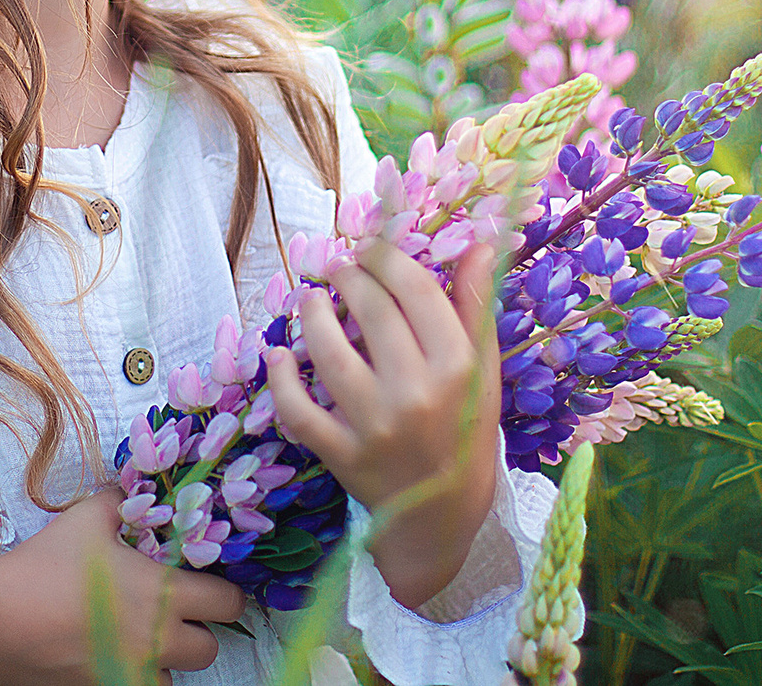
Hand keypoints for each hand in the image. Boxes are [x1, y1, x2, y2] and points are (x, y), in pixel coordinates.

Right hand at [0, 490, 247, 685]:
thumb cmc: (45, 566)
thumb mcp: (85, 519)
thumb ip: (119, 502)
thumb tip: (135, 490)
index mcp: (163, 594)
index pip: (227, 602)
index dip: (225, 593)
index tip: (211, 587)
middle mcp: (157, 641)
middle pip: (209, 649)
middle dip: (198, 632)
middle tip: (175, 615)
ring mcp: (131, 674)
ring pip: (173, 680)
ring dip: (165, 662)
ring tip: (140, 640)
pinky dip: (133, 678)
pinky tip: (112, 657)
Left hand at [260, 239, 501, 610]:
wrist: (441, 519)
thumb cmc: (465, 435)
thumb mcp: (482, 373)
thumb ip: (476, 307)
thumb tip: (477, 241)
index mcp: (458, 369)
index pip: (416, 291)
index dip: (387, 258)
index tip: (370, 248)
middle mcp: (416, 395)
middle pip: (372, 313)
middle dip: (349, 277)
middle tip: (338, 267)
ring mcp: (375, 427)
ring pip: (329, 353)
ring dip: (313, 315)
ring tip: (311, 299)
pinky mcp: (341, 455)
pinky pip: (299, 409)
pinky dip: (281, 378)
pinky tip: (279, 354)